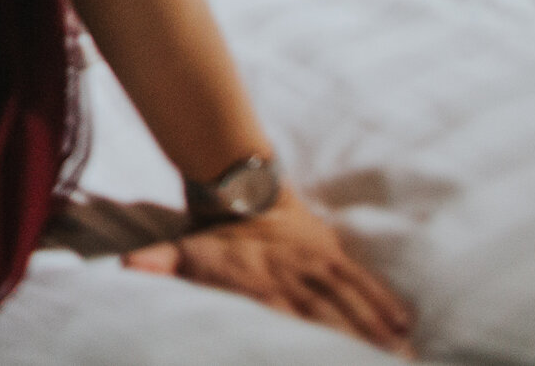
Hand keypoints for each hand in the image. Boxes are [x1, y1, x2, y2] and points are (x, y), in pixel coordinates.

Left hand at [127, 195, 414, 352]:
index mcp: (258, 282)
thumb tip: (129, 268)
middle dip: (351, 348)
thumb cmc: (210, 237)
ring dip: (375, 333)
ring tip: (401, 361)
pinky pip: (365, 281)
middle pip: (327, 318)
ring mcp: (317, 264)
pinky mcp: (335, 255)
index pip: (283, 321)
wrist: (241, 186)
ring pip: (352, 302)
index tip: (319, 359)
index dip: (304, 344)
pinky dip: (385, 304)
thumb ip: (158, 263)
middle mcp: (292, 275)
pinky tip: (405, 329)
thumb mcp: (180, 250)